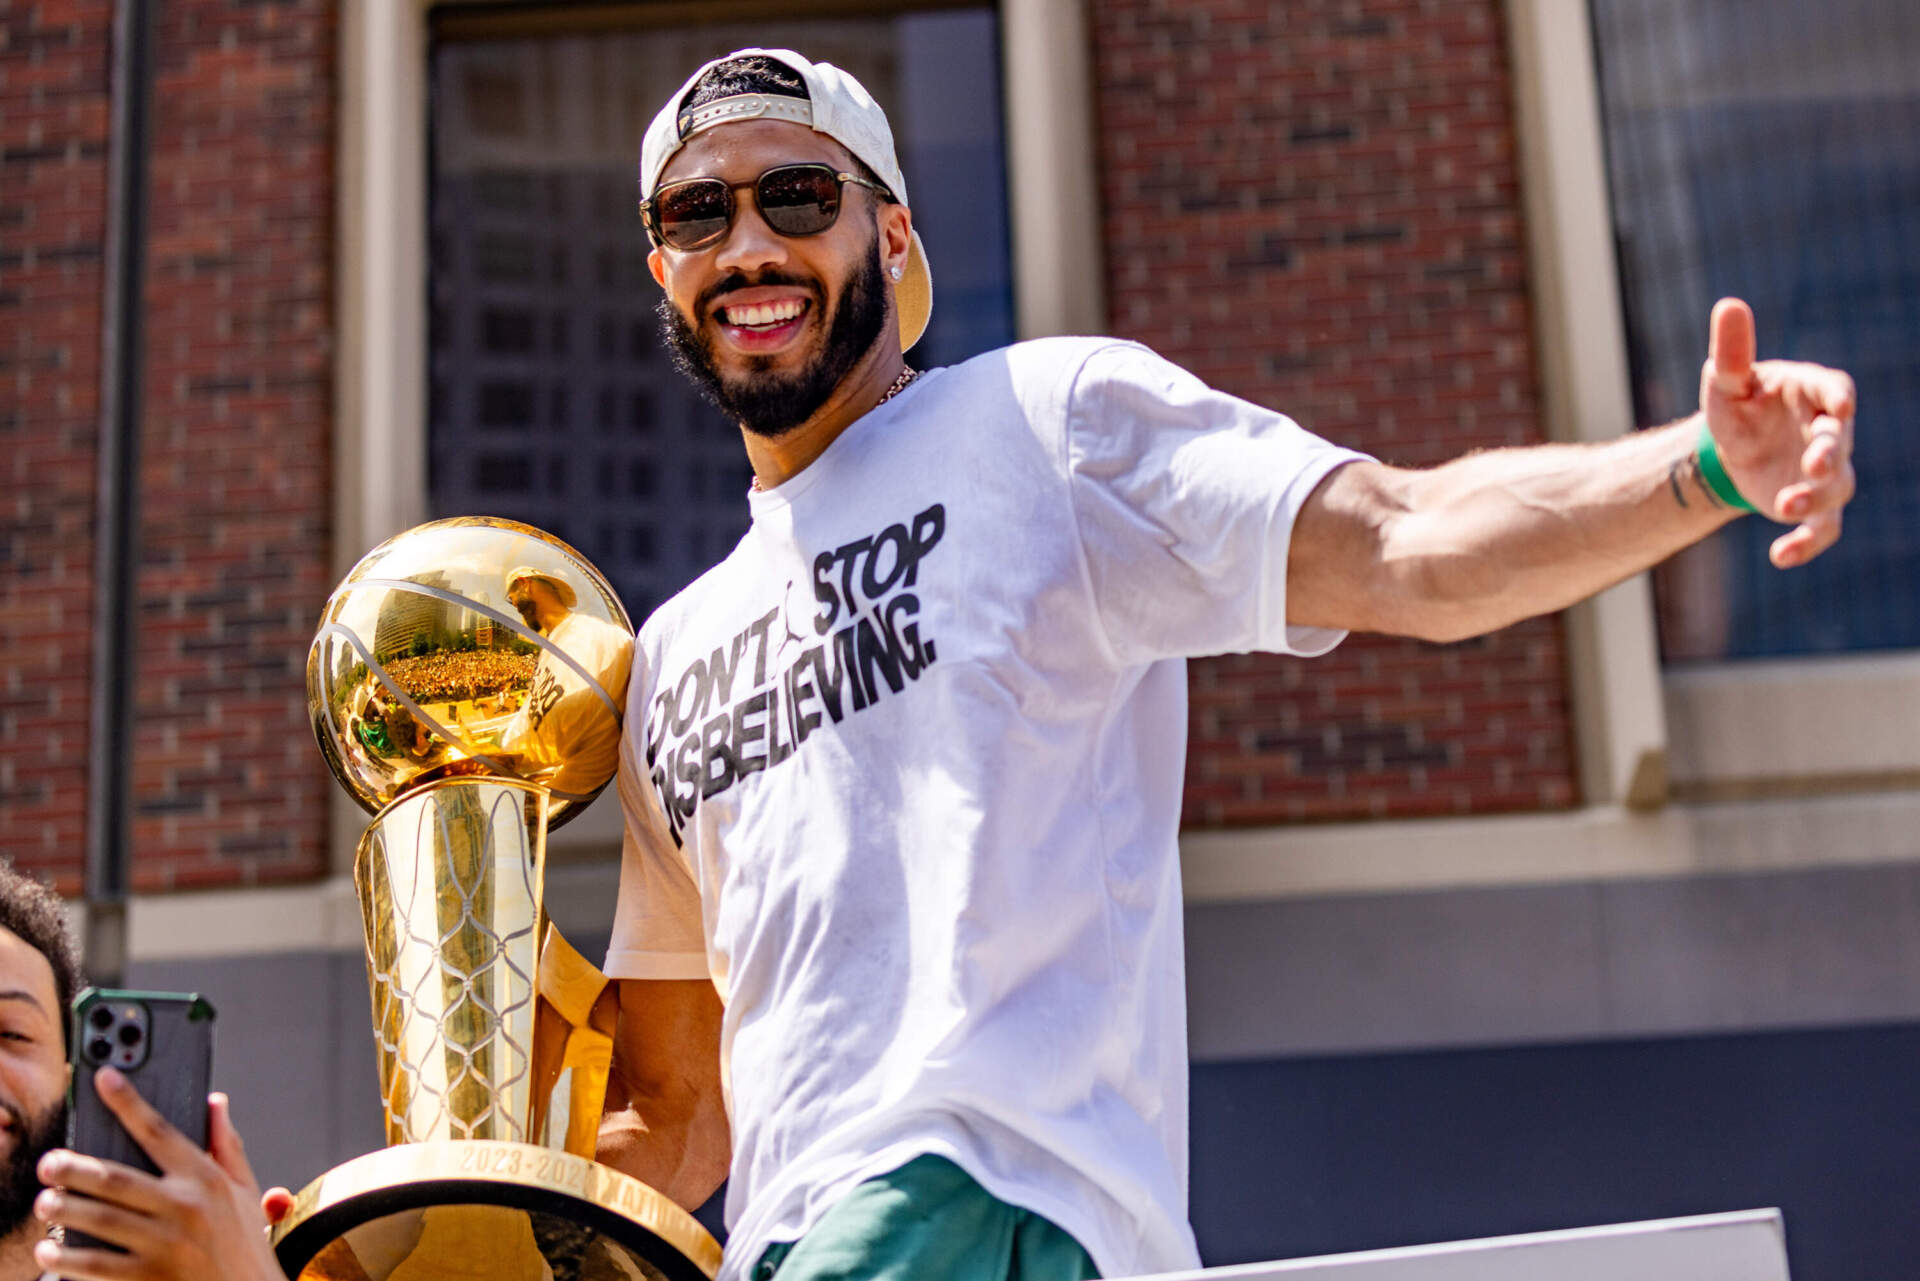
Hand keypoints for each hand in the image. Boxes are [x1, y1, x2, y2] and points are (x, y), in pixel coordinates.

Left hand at [32, 1068, 285, 1280]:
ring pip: (101, 1221)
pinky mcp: (148, 1279)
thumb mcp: (244, 1190)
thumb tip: (215, 1101)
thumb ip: (227, 1145)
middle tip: (48, 1163)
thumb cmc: (244, 1245)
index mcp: (205, 1178)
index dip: (129, 1102)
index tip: (103, 1078)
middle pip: (116, 1179)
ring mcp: (165, 1246)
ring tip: (44, 1204)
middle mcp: (184, 1207)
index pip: (160, 1130)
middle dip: (75, 1169)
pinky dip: (68, 1259)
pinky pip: (97, 1267)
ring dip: (65, 1211)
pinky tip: (50, 1253)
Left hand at [1700, 296, 1856, 566]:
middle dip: (1829, 454)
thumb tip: (1728, 305)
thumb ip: (1732, 350)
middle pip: (1839, 443)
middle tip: (1813, 465)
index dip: (1839, 399)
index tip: (1840, 406)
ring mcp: (1824, 471)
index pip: (1836, 391)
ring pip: (1836, 489)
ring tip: (1785, 506)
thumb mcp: (1726, 380)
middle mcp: (1827, 432)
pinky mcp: (1812, 503)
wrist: (1733, 447)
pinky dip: (1806, 544)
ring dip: (1815, 498)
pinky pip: (1822, 528)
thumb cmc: (1737, 403)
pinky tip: (1779, 557)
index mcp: (1813, 393)